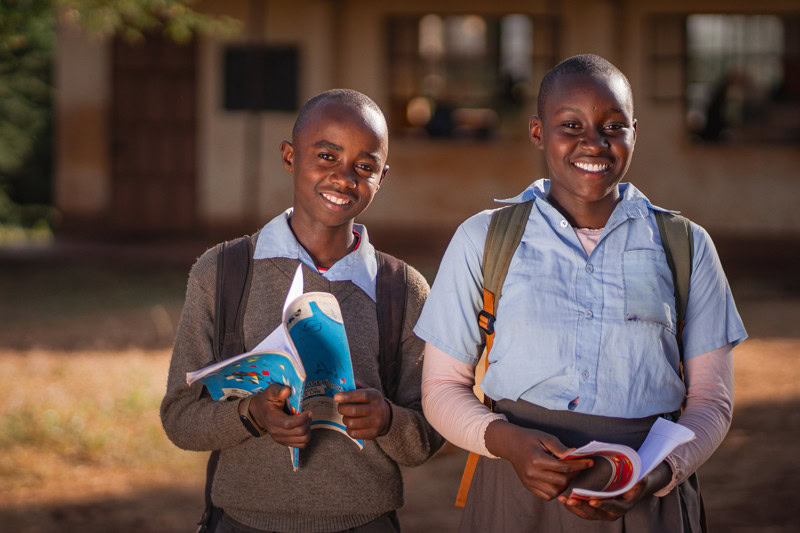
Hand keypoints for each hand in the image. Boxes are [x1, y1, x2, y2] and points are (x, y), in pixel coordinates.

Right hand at [248, 383, 311, 447]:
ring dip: (308, 429)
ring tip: (305, 419)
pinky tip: (302, 426)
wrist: (260, 412)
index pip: (289, 424)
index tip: (307, 411)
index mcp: (272, 419)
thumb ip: (279, 391)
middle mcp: (276, 432)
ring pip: (303, 440)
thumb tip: (287, 390)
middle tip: (307, 414)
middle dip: (307, 422)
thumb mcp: (271, 391)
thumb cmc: (267, 400)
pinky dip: (305, 435)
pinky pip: (301, 444)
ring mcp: (281, 439)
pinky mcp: (285, 442)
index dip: (302, 418)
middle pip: (299, 433)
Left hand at [335, 385, 390, 439]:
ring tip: (347, 416)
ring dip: (345, 419)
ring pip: (351, 423)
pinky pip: (353, 433)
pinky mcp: (372, 434)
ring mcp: (376, 423)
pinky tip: (351, 424)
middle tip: (340, 407)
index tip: (336, 397)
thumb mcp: (366, 390)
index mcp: (375, 396)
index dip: (347, 396)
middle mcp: (378, 409)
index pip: (361, 395)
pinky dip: (348, 429)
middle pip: (353, 411)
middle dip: (342, 409)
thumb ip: (355, 385)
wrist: (385, 417)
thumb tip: (341, 382)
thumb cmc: (370, 401)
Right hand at [485, 420, 593, 500]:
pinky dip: (555, 491)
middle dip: (574, 474)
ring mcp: (529, 481)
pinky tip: (557, 480)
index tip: (590, 462)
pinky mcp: (528, 486)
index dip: (580, 465)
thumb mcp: (545, 438)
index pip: (564, 467)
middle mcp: (532, 473)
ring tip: (567, 473)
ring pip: (555, 491)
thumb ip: (560, 448)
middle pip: (561, 481)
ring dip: (565, 484)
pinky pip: (546, 496)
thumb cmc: (529, 438)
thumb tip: (576, 455)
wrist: (511, 444)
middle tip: (578, 466)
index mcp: (536, 459)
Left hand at [558, 461, 672, 520]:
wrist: (633, 490)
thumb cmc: (636, 484)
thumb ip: (639, 482)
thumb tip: (641, 479)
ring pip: (587, 514)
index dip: (603, 504)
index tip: (592, 501)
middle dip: (581, 507)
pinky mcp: (596, 511)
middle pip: (595, 512)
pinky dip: (574, 507)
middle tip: (570, 500)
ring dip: (574, 508)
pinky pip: (584, 511)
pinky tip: (564, 500)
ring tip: (562, 499)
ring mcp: (603, 514)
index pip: (612, 507)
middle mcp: (612, 514)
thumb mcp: (640, 482)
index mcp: (623, 507)